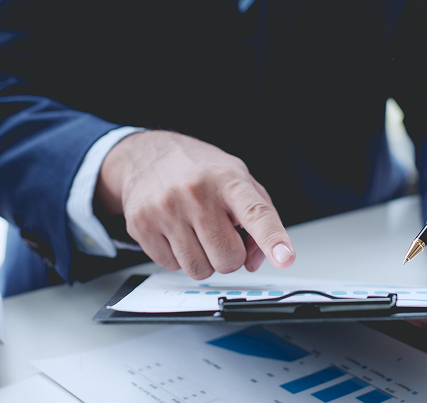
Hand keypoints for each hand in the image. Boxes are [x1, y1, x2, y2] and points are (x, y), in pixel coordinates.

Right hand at [96, 130, 294, 278]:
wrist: (148, 155)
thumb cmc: (199, 170)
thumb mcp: (238, 179)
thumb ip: (259, 218)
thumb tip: (255, 260)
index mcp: (227, 179)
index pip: (256, 213)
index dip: (272, 239)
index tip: (285, 258)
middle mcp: (196, 193)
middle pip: (228, 258)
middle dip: (229, 256)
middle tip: (220, 234)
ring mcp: (166, 209)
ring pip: (199, 270)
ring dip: (203, 260)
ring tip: (196, 232)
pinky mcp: (141, 225)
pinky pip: (171, 267)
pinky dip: (178, 257)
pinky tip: (175, 232)